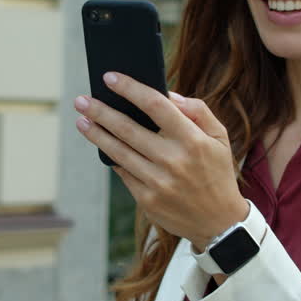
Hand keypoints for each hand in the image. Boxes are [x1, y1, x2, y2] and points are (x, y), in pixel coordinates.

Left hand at [75, 72, 247, 250]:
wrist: (219, 222)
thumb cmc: (216, 172)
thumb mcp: (219, 137)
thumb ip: (197, 110)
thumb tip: (167, 94)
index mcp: (192, 140)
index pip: (155, 105)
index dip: (130, 88)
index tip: (110, 78)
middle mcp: (173, 160)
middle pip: (127, 128)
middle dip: (100, 111)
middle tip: (82, 100)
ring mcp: (158, 182)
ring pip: (118, 151)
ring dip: (96, 134)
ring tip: (82, 120)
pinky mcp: (148, 200)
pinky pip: (123, 172)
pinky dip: (111, 157)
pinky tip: (102, 146)